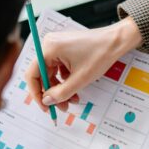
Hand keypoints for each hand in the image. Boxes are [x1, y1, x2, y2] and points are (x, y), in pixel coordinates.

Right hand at [24, 17, 141, 110]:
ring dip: (60, 88)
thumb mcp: (80, 79)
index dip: (37, 93)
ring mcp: (56, 46)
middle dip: (52, 93)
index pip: (32, 74)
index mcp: (49, 49)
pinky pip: (59, 68)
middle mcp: (49, 45)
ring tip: (73, 99)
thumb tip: (46, 101)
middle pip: (42, 75)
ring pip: (52, 73)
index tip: (45, 107)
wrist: (116, 41)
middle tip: (62, 107)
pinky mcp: (64, 48)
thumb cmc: (100, 54)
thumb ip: (60, 93)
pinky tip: (76, 87)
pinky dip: (65, 80)